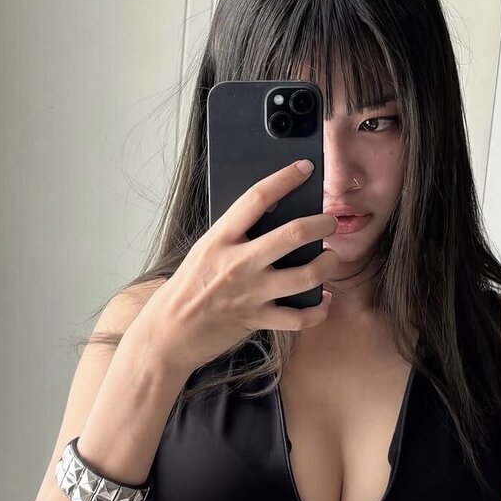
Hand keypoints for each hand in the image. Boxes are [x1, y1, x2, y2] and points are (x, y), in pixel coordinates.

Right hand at [137, 160, 339, 374]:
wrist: (169, 332)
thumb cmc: (187, 289)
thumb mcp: (205, 250)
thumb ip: (235, 236)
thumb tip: (273, 219)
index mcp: (220, 239)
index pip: (257, 198)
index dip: (285, 178)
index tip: (304, 168)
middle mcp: (238, 263)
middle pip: (293, 234)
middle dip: (321, 224)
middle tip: (330, 222)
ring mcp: (251, 293)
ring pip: (306, 275)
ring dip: (328, 264)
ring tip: (331, 259)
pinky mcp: (258, 319)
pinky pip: (299, 317)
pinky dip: (319, 310)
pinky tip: (324, 299)